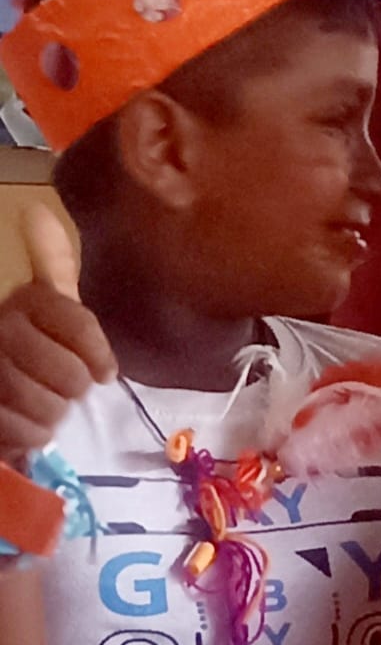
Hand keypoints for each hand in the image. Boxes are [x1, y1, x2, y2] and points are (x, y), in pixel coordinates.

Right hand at [0, 205, 115, 460]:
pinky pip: (23, 431)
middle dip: (74, 388)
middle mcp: (2, 328)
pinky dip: (32, 435)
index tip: (105, 372)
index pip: (77, 324)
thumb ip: (52, 261)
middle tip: (66, 387)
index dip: (97, 353)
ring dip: (54, 412)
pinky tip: (28, 425)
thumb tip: (34, 209)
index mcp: (27, 301)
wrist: (1, 385)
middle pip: (68, 374)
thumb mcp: (53, 304)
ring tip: (47, 405)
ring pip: (46, 406)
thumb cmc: (40, 345)